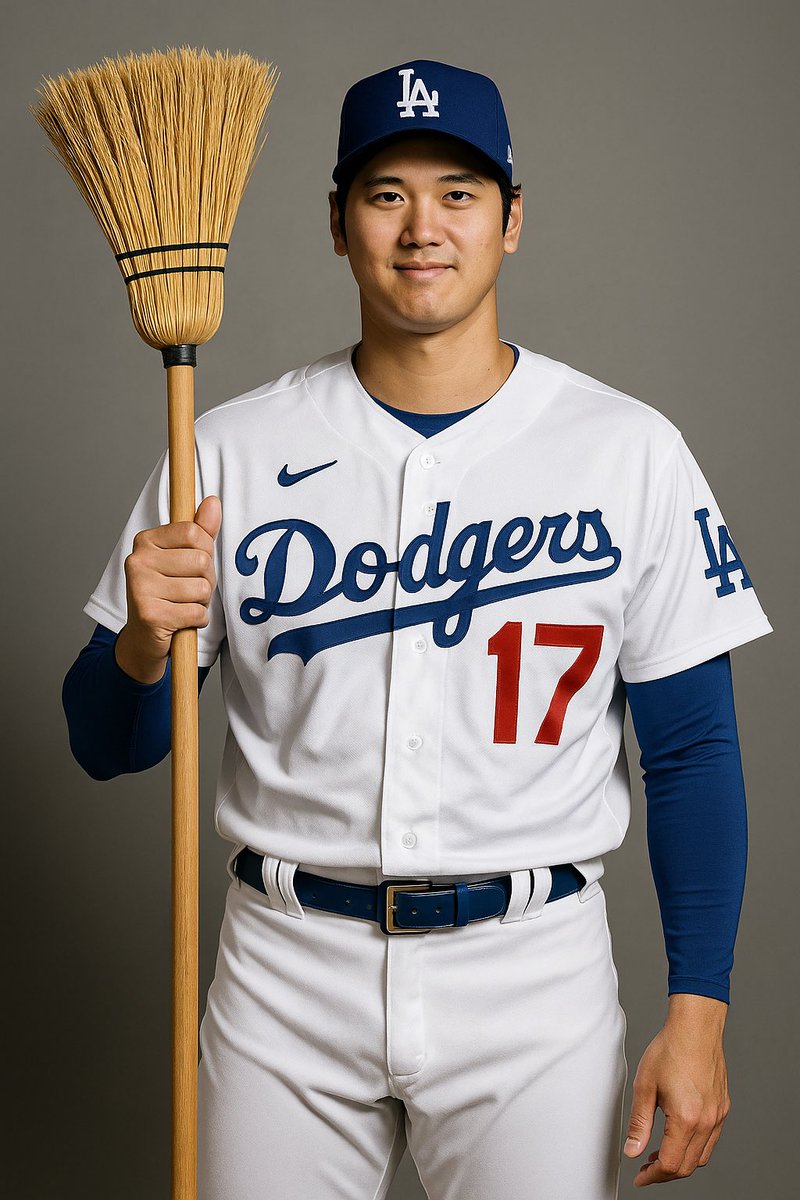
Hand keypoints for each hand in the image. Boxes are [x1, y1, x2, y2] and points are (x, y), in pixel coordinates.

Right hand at [116, 494, 221, 682]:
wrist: (145, 638)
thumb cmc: (169, 594)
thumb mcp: (185, 559)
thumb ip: (200, 531)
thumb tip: (213, 501)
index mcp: (145, 541)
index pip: (193, 532)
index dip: (205, 551)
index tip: (192, 565)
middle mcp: (138, 560)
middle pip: (201, 561)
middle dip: (206, 580)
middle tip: (188, 592)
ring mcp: (140, 587)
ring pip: (201, 589)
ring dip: (201, 603)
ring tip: (183, 606)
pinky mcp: (149, 615)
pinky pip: (197, 612)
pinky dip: (197, 620)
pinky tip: (180, 621)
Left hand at [623, 995, 730, 1186]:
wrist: (695, 1028)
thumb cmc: (670, 1049)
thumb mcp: (645, 1086)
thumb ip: (639, 1123)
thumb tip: (633, 1150)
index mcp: (687, 1119)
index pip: (670, 1164)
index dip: (652, 1176)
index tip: (640, 1177)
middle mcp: (707, 1122)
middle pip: (687, 1166)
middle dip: (664, 1173)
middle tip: (645, 1167)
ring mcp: (718, 1116)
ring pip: (701, 1157)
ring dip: (680, 1162)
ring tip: (659, 1153)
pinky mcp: (722, 1108)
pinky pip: (711, 1140)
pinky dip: (694, 1148)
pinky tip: (678, 1137)